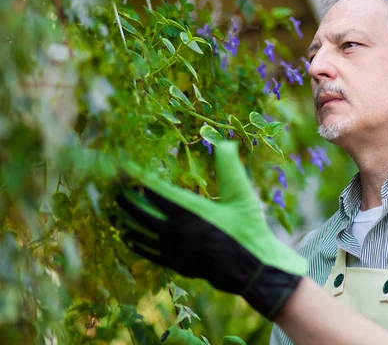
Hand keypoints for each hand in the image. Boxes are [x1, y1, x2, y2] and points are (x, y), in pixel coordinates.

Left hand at [114, 141, 306, 319]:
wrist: (253, 269)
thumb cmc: (249, 230)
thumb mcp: (243, 195)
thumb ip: (230, 166)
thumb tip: (225, 141)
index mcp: (190, 211)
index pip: (153, 189)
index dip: (135, 176)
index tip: (121, 165)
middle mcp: (175, 231)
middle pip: (138, 210)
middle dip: (123, 195)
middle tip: (111, 183)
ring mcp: (173, 249)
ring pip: (138, 232)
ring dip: (123, 218)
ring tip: (112, 206)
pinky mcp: (175, 263)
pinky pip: (145, 250)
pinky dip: (133, 240)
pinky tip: (126, 234)